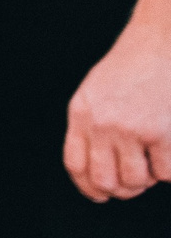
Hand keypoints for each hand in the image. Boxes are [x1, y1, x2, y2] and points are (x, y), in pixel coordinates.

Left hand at [65, 26, 170, 201]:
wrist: (161, 42)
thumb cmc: (133, 69)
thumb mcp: (97, 92)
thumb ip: (92, 126)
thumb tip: (99, 174)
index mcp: (82, 113)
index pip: (76, 165)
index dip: (88, 187)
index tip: (101, 195)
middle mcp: (102, 124)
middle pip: (105, 181)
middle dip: (123, 188)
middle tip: (137, 180)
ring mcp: (132, 129)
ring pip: (136, 181)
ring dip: (149, 177)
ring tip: (155, 157)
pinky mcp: (162, 133)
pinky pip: (166, 173)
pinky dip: (170, 168)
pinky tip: (170, 147)